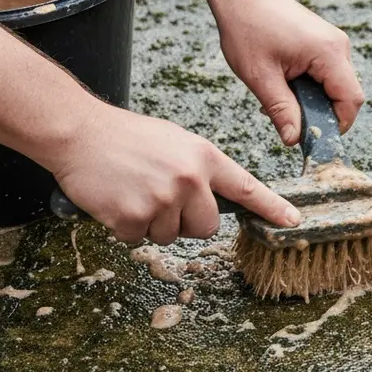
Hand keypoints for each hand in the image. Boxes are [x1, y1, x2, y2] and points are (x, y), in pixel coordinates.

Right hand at [47, 102, 300, 244]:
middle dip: (185, 221)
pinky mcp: (134, 217)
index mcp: (204, 157)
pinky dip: (125, 226)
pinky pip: (139, 239)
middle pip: (206, 227)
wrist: (79, 132)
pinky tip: (116, 199)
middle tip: (159, 196)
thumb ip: (198, 169)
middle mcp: (189, 179)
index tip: (292, 221)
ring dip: (152, 223)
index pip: (246, 188)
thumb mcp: (175, 142)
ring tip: (133, 190)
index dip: (271, 207)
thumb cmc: (126, 138)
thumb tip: (211, 199)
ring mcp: (162, 199)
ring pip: (170, 236)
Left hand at [215, 0, 363, 145]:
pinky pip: (326, 75)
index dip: (336, 126)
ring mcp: (333, 43)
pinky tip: (282, 85)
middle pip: (345, 96)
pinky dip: (308, 88)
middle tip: (287, 120)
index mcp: (329, 53)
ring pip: (334, 87)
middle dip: (320, 115)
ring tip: (278, 98)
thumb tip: (294, 141)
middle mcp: (339, 47)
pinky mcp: (323, 43)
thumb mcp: (261, 77)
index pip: (351, 101)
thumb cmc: (247, 28)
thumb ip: (281, 111)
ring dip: (311, 101)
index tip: (312, 140)